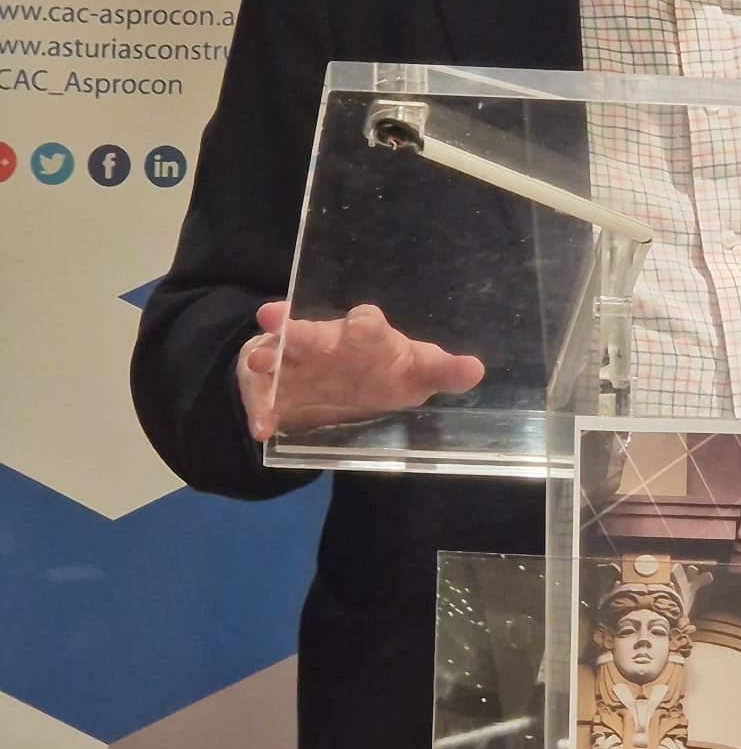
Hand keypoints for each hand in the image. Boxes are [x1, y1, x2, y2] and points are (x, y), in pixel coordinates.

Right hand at [236, 300, 484, 441]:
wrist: (338, 382)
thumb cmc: (382, 371)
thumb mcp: (415, 374)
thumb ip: (442, 372)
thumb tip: (475, 370)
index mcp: (364, 337)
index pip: (366, 325)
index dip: (363, 324)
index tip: (360, 325)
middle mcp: (326, 341)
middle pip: (311, 332)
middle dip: (296, 329)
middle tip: (277, 320)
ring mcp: (295, 361)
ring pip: (276, 353)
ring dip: (266, 356)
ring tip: (258, 363)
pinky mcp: (273, 385)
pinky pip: (262, 394)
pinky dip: (259, 408)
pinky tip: (261, 428)